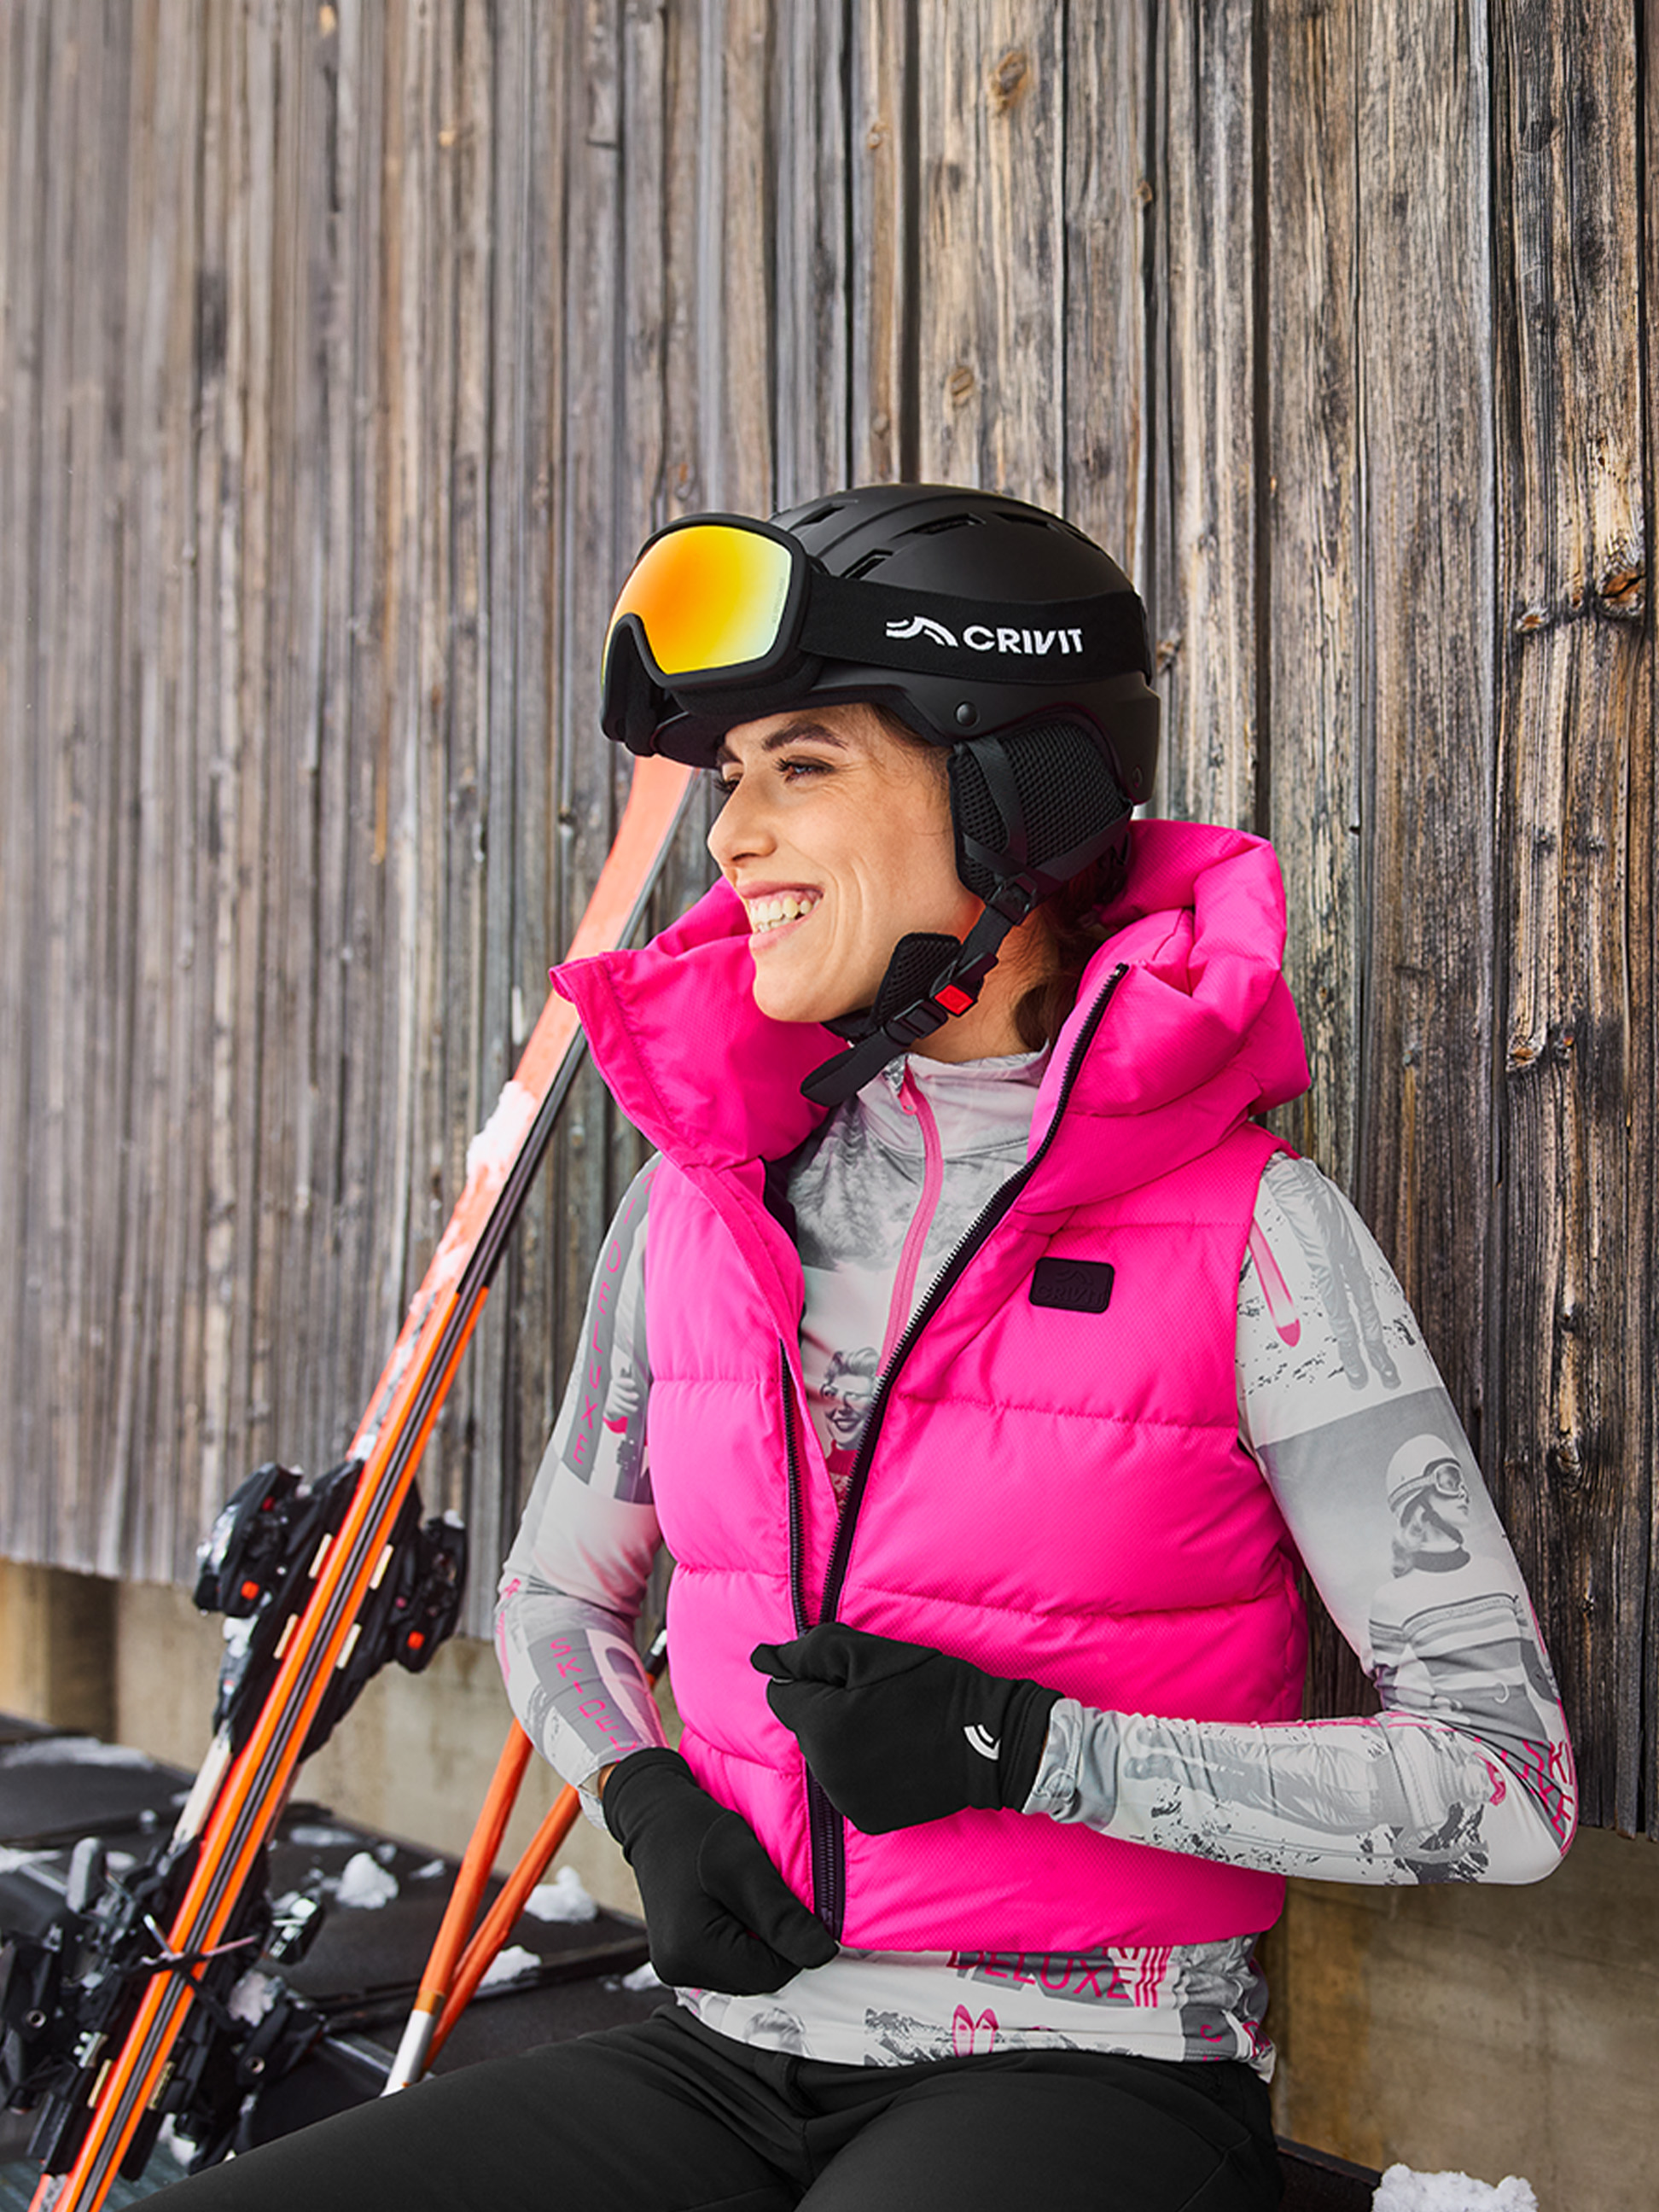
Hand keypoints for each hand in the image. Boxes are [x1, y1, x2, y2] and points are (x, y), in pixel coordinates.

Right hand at [602, 1748, 836, 1993]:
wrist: (656, 1817)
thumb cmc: (695, 1830)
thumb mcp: (744, 1864)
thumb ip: (781, 1915)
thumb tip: (822, 1955)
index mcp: (691, 1952)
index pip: (771, 1975)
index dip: (793, 1942)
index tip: (791, 1902)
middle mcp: (677, 1970)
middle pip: (756, 1977)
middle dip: (773, 1941)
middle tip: (764, 1892)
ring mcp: (675, 1966)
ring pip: (744, 1971)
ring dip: (758, 1938)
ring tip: (745, 1895)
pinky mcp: (679, 1957)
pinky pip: (727, 1961)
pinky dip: (741, 1937)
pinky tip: (733, 1905)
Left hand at [751, 1624, 1059, 1834]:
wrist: (991, 1741)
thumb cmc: (932, 1687)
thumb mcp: (870, 1653)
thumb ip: (810, 1652)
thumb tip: (761, 1658)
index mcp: (822, 1726)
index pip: (783, 1694)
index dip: (812, 1677)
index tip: (849, 1674)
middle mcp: (826, 1771)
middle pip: (804, 1727)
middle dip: (828, 1707)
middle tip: (876, 1696)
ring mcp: (847, 1801)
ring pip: (824, 1756)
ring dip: (843, 1738)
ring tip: (889, 1725)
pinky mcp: (868, 1819)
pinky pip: (846, 1784)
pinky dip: (861, 1767)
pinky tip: (894, 1754)